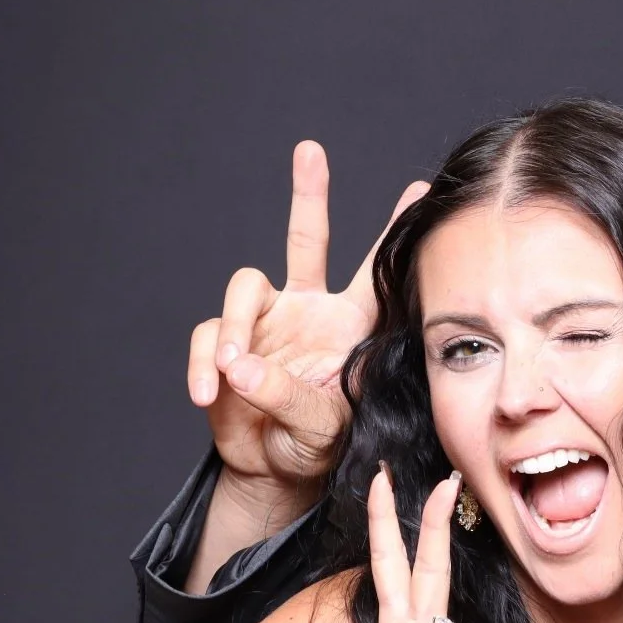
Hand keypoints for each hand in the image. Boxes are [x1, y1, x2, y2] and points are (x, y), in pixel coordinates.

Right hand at [189, 142, 427, 517]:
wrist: (272, 471)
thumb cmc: (314, 445)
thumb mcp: (320, 426)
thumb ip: (287, 395)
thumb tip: (239, 366)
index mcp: (349, 327)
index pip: (375, 274)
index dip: (393, 233)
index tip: (419, 188)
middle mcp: (309, 311)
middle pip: (308, 240)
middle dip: (309, 195)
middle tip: (311, 150)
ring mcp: (267, 323)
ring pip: (244, 288)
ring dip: (236, 330)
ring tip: (232, 372)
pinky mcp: (227, 342)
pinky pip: (209, 337)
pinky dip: (204, 365)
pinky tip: (209, 393)